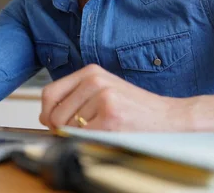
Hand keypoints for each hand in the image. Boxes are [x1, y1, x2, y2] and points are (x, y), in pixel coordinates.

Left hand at [38, 64, 213, 131]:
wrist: (168, 117)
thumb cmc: (135, 108)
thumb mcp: (103, 90)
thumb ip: (76, 96)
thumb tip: (46, 116)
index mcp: (91, 71)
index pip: (49, 93)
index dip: (47, 113)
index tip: (52, 122)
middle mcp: (94, 80)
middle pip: (54, 113)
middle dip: (62, 128)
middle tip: (84, 130)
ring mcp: (102, 97)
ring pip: (67, 126)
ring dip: (79, 134)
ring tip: (102, 128)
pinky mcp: (110, 116)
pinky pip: (82, 136)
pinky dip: (90, 140)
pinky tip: (108, 133)